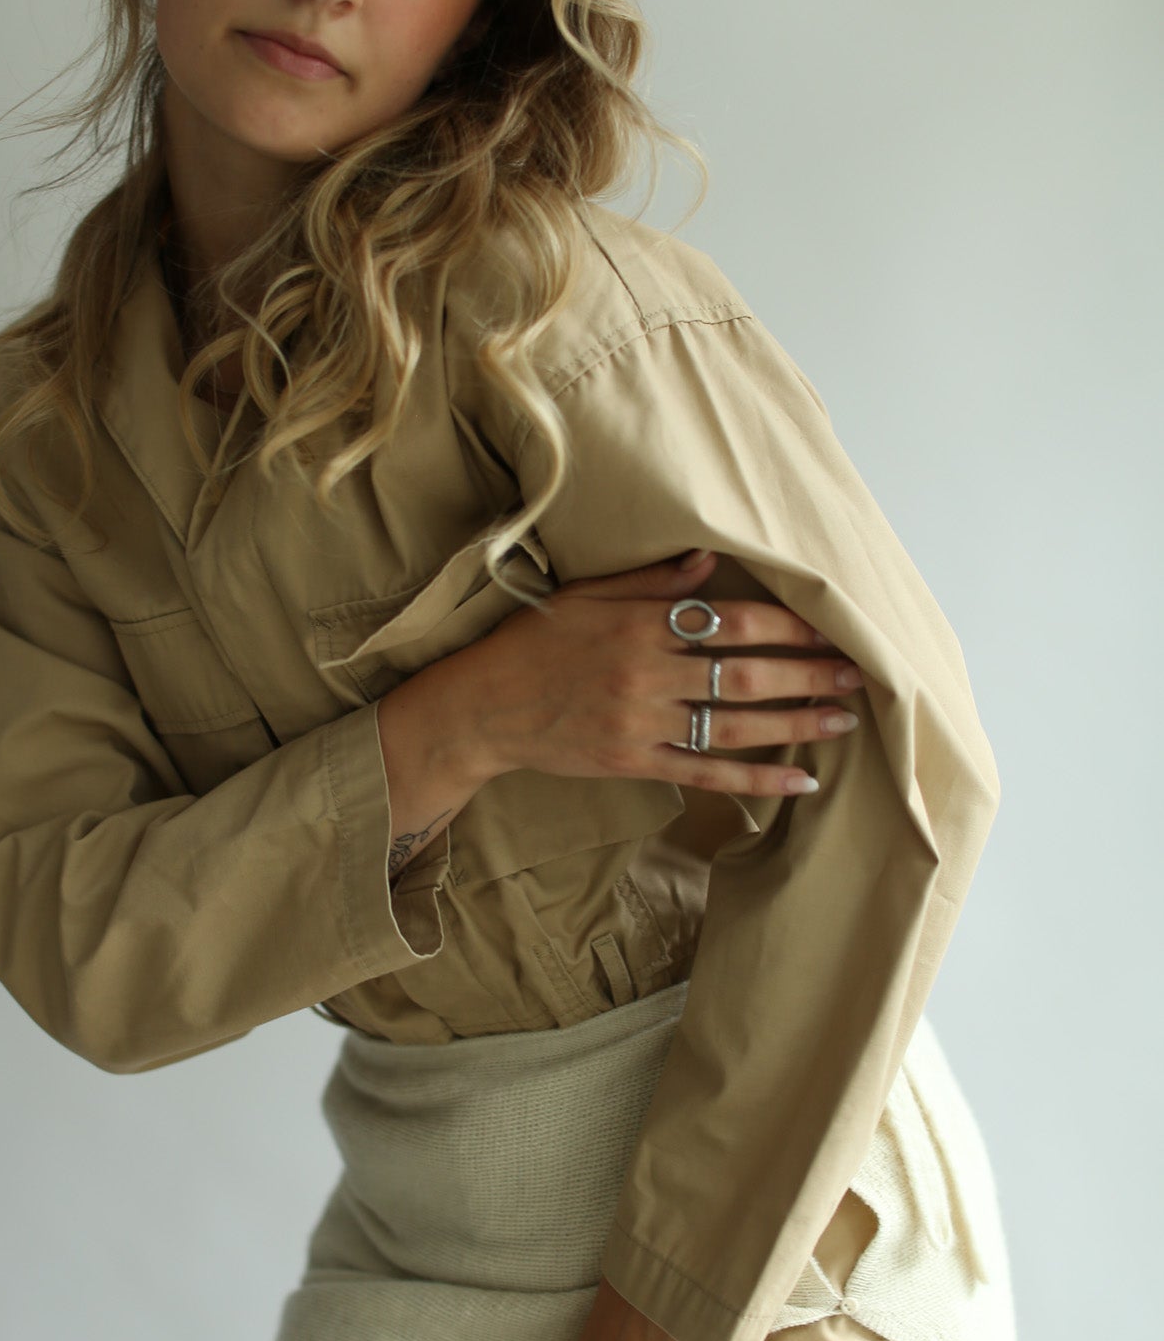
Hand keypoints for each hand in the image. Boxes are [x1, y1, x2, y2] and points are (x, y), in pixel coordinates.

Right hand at [469, 547, 862, 797]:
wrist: (483, 708)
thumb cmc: (533, 644)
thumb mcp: (585, 596)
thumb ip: (651, 582)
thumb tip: (710, 560)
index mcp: (640, 624)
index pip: (729, 621)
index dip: (785, 623)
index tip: (828, 624)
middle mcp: (647, 674)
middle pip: (746, 675)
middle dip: (808, 672)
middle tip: (858, 672)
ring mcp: (643, 724)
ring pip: (735, 726)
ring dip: (797, 723)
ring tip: (844, 720)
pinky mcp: (635, 763)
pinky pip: (707, 773)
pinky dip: (758, 780)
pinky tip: (801, 781)